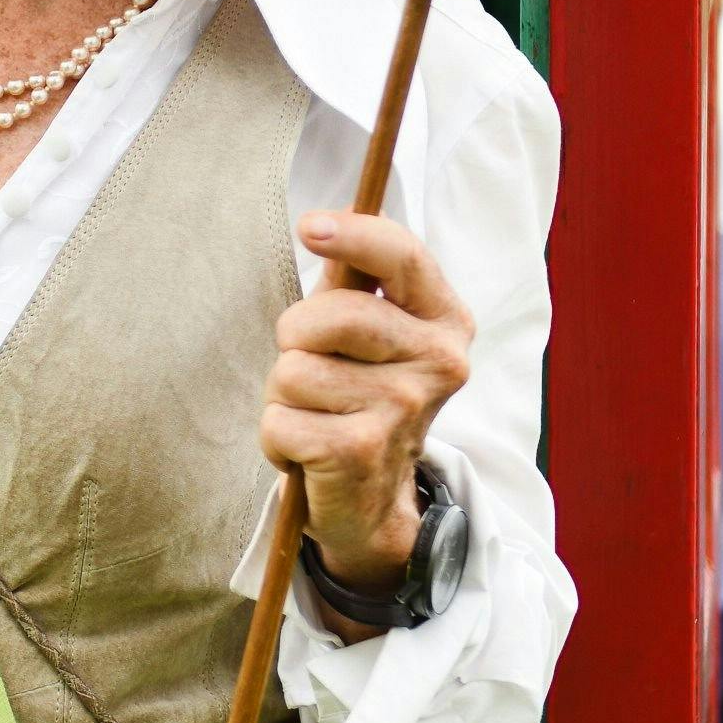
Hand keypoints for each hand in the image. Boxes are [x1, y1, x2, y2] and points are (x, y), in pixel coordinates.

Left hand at [261, 211, 473, 605]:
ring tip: (316, 414)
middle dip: (297, 336)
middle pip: (332, 314)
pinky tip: (309, 451)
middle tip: (313, 365)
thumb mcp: (366, 331)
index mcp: (445, 320)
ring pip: (294, 370)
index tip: (310, 226)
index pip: (403, 257)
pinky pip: (279, 420)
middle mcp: (439, 362)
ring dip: (285, 396)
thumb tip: (323, 221)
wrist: (373, 501)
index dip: (355, 235)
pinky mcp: (361, 451)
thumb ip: (352, 278)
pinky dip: (277, 438)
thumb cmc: (360, 395)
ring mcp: (403, 409)